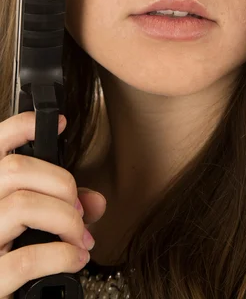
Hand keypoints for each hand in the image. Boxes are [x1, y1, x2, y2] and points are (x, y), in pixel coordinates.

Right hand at [0, 111, 105, 297]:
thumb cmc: (11, 260)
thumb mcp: (32, 228)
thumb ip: (60, 208)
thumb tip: (96, 201)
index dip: (21, 126)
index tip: (59, 123)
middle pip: (15, 169)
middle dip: (61, 184)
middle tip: (78, 209)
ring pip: (23, 204)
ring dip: (65, 219)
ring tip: (79, 237)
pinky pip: (28, 257)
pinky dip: (63, 255)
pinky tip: (75, 260)